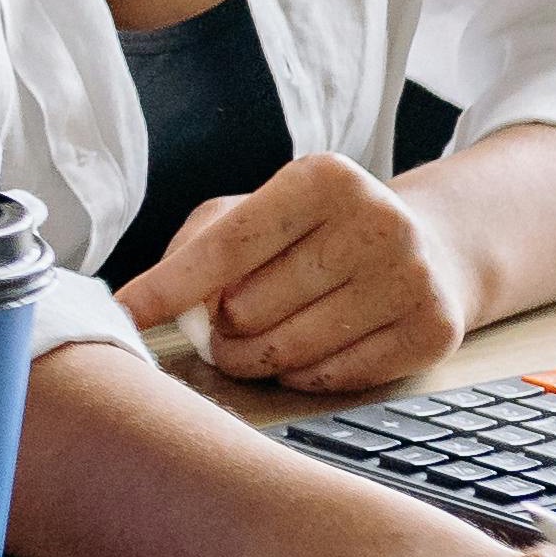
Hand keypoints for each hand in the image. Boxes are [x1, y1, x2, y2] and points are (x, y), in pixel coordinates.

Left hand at [114, 150, 484, 390]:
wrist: (433, 247)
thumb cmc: (318, 231)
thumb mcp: (259, 209)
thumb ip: (198, 245)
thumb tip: (144, 303)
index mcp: (323, 179)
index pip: (227, 246)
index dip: (167, 287)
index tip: (122, 313)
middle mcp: (376, 221)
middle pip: (251, 309)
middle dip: (219, 330)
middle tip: (223, 326)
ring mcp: (412, 278)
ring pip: (288, 351)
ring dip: (252, 359)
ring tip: (254, 343)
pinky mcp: (433, 331)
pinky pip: (332, 377)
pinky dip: (302, 374)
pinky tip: (306, 351)